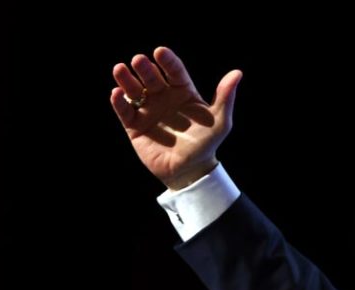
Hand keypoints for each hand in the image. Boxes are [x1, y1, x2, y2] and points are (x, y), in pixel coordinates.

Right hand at [110, 46, 242, 189]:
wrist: (191, 171)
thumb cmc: (207, 144)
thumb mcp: (220, 121)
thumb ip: (225, 97)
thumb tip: (237, 73)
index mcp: (183, 91)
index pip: (174, 71)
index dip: (167, 61)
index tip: (160, 52)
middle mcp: (163, 97)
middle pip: (152, 78)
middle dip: (145, 69)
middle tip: (139, 61)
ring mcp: (148, 110)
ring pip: (134, 91)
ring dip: (127, 80)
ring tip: (120, 69)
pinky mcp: (135, 126)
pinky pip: (124, 111)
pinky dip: (119, 103)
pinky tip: (117, 94)